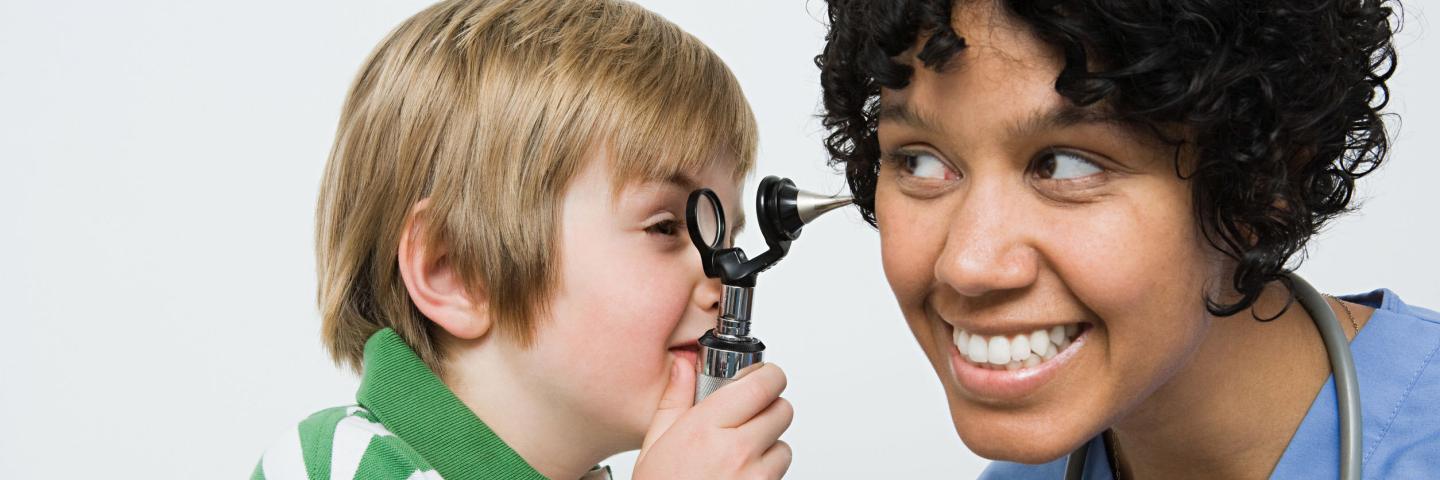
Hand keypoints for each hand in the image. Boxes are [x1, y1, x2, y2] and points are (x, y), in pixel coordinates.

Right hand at [634, 357, 792, 478]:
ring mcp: (755, 477)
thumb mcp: (654, 444)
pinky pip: (779, 474)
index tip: (761, 377)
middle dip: (769, 408)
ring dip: (769, 445)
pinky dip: (766, 472)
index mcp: (706, 428)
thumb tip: (684, 367)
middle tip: (749, 416)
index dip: (768, 376)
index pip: (763, 383)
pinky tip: (739, 477)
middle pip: (782, 409)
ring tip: (739, 455)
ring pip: (784, 444)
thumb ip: (674, 400)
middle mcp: (736, 450)